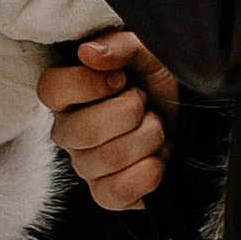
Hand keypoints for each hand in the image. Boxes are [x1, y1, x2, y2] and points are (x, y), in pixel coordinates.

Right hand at [38, 32, 176, 214]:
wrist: (190, 117)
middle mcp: (68, 132)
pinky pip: (114, 194)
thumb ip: (120, 45)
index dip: (86, 83)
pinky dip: (146, 173)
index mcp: (68, 94)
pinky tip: (157, 158)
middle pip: (80, 131)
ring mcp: (85, 165)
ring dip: (146, 139)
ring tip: (155, 127)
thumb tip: (88, 52)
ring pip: (105, 160)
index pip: (50, 90)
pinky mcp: (106, 193)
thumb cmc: (158, 81)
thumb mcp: (147, 52)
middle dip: (128, 113)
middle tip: (144, 103)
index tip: (120, 78)